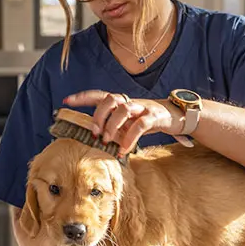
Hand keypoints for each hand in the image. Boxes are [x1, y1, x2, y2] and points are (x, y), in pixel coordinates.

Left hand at [63, 90, 182, 154]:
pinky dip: (130, 138)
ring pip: (124, 109)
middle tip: (94, 133)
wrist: (178, 117)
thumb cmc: (150, 121)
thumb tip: (97, 140)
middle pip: (110, 99)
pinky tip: (124, 150)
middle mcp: (131, 101)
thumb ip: (115, 128)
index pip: (99, 95)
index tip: (66, 101)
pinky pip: (140, 125)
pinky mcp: (155, 116)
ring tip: (107, 142)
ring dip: (112, 126)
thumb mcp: (130, 123)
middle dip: (98, 115)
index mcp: (122, 102)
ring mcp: (143, 107)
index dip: (82, 97)